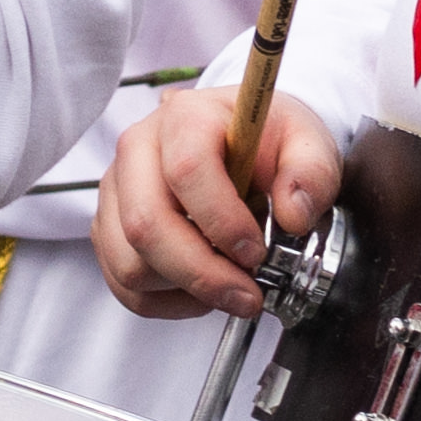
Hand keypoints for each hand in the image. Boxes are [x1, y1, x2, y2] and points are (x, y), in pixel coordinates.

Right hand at [92, 86, 340, 320]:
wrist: (238, 143)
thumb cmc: (265, 141)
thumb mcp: (307, 142)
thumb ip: (311, 172)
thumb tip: (294, 214)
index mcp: (185, 118)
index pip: (186, 170)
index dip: (222, 221)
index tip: (256, 251)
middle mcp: (137, 151)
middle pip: (145, 225)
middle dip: (201, 274)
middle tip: (248, 295)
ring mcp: (116, 192)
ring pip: (130, 263)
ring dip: (185, 290)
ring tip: (229, 285)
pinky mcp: (108, 227)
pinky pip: (123, 283)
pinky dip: (166, 302)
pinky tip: (201, 290)